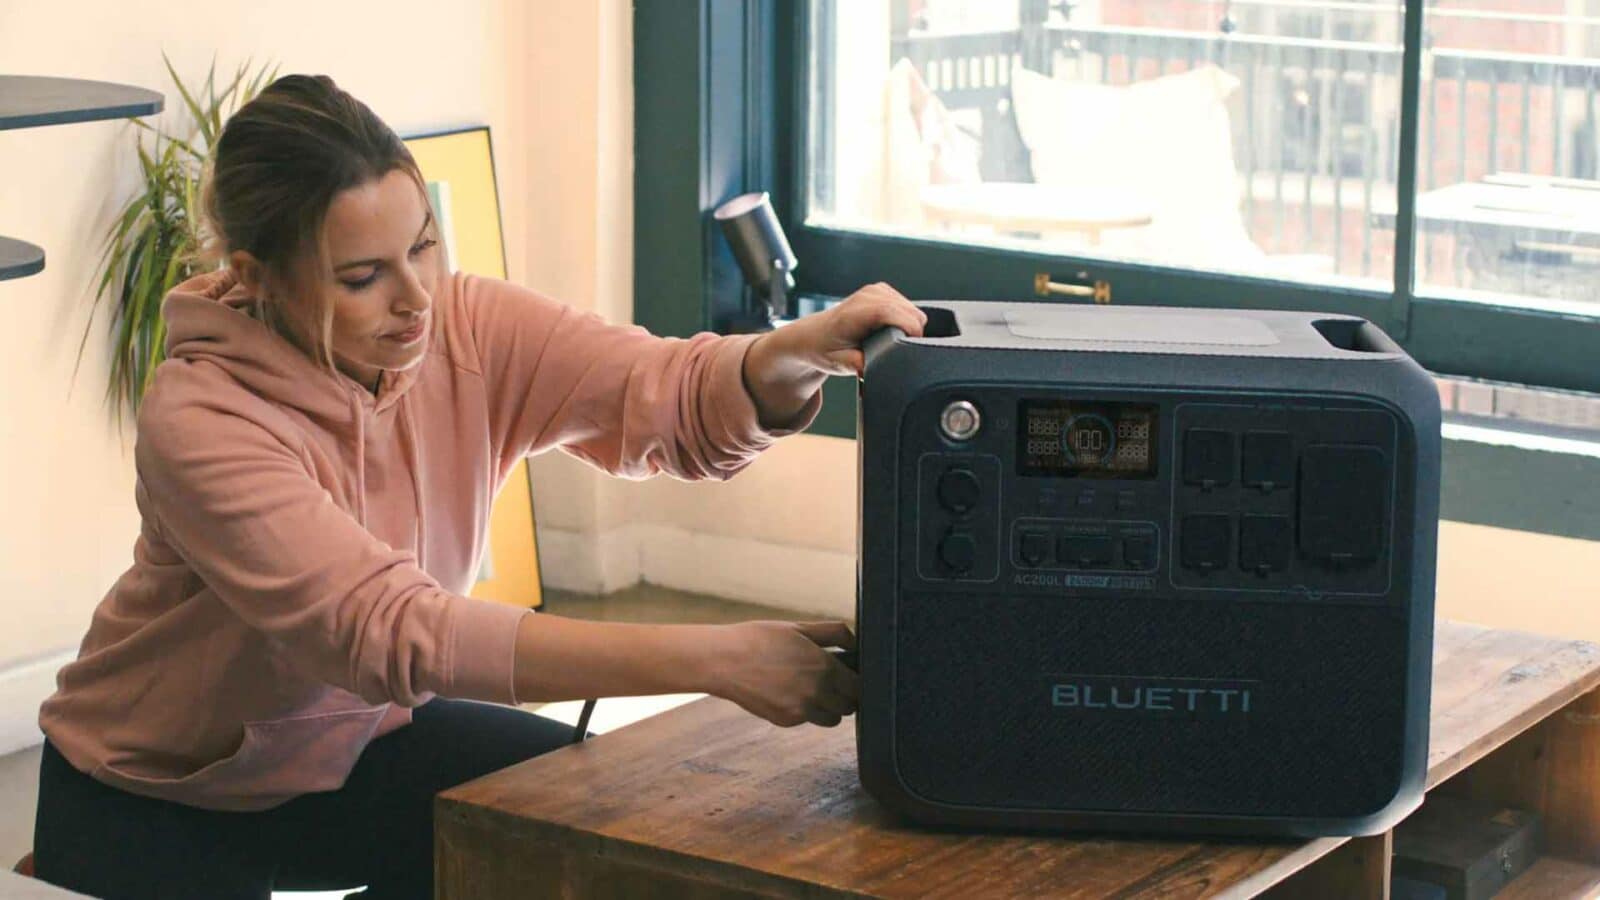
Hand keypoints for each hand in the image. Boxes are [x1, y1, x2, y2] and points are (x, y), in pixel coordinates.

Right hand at [706, 620, 859, 726]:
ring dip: (829, 707)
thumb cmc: (760, 639)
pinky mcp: (785, 721)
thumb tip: (855, 642)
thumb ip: (834, 633)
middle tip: (835, 682)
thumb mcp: (800, 627)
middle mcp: (817, 693)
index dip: (858, 681)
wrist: (724, 661)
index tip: (852, 674)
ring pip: (832, 718)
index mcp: (825, 668)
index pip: (859, 687)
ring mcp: (801, 711)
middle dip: (846, 695)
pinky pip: (808, 720)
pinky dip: (806, 711)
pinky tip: (790, 692)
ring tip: (814, 689)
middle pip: (850, 706)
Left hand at [773, 282, 927, 377]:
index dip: (909, 328)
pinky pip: (908, 306)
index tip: (914, 345)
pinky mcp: (882, 291)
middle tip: (898, 351)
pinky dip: (905, 319)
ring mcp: (875, 290)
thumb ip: (858, 365)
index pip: (890, 312)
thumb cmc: (824, 349)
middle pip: (908, 310)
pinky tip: (891, 330)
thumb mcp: (838, 364)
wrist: (812, 335)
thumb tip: (877, 365)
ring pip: (912, 309)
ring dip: (909, 326)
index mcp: (853, 313)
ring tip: (891, 341)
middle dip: (911, 333)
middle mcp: (866, 296)